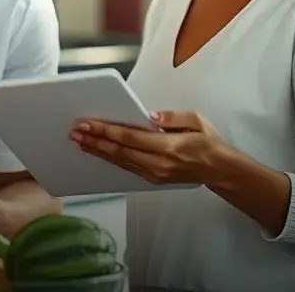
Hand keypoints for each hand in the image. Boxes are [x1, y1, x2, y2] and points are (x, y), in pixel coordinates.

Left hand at [69, 110, 226, 184]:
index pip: (130, 138)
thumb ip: (172, 117)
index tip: (88, 124)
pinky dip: (110, 158)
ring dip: (98, 151)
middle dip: (95, 141)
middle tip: (74, 132)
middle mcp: (158, 164)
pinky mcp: (152, 179)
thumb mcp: (196, 120)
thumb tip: (149, 116)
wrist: (220, 170)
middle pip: (119, 152)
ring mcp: (154, 174)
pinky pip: (126, 167)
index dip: (107, 131)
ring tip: (79, 141)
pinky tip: (98, 151)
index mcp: (168, 148)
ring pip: (120, 162)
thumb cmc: (208, 142)